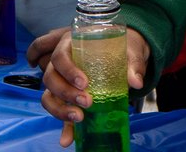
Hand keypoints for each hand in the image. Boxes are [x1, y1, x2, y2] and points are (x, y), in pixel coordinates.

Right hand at [30, 25, 149, 147]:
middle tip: (87, 101)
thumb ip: (133, 64)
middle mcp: (62, 63)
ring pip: (49, 95)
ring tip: (79, 117)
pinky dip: (63, 127)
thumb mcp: (129, 51)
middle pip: (50, 77)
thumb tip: (136, 82)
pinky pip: (61, 111)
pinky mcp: (68, 99)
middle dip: (65, 92)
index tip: (84, 83)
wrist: (126, 56)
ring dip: (60, 109)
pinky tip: (67, 140)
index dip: (68, 70)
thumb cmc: (123, 49)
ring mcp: (63, 82)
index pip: (60, 55)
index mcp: (72, 45)